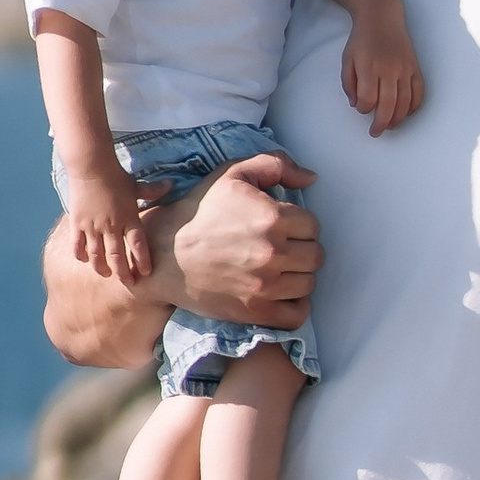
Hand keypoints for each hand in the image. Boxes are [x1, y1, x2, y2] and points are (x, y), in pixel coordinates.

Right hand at [65, 158, 151, 287]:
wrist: (90, 166)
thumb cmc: (115, 175)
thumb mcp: (136, 184)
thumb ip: (153, 191)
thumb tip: (171, 185)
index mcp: (129, 217)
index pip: (138, 244)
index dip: (142, 260)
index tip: (146, 273)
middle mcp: (112, 225)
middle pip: (118, 256)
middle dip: (123, 273)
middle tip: (128, 283)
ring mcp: (93, 226)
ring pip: (97, 255)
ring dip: (102, 268)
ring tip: (106, 274)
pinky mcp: (78, 223)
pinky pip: (78, 245)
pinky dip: (81, 255)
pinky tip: (83, 261)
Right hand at [162, 154, 322, 326]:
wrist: (164, 255)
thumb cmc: (200, 213)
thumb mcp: (233, 175)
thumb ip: (275, 165)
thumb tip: (312, 177)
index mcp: (271, 217)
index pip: (313, 226)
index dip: (299, 225)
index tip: (282, 228)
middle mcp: (272, 252)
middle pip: (315, 256)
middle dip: (301, 250)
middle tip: (280, 248)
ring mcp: (265, 286)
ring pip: (308, 284)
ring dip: (297, 276)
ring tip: (278, 269)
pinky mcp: (256, 312)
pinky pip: (298, 314)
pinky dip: (294, 306)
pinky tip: (280, 293)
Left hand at [341, 18, 424, 132]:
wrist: (381, 17)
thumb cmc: (361, 40)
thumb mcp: (347, 59)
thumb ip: (348, 83)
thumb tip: (356, 105)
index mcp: (369, 67)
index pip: (368, 99)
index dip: (364, 109)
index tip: (362, 108)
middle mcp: (389, 69)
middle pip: (388, 105)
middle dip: (381, 123)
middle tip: (376, 132)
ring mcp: (405, 68)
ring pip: (405, 102)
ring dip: (398, 119)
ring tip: (390, 126)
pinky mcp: (415, 67)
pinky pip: (419, 92)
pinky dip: (415, 105)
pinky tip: (407, 113)